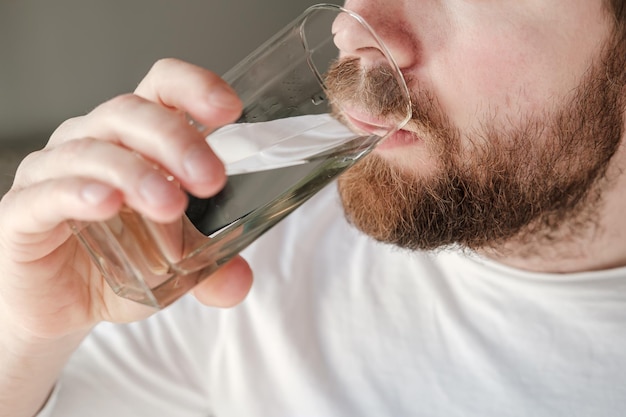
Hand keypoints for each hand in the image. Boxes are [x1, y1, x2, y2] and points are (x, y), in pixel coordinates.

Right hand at [0, 59, 252, 343]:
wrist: (60, 307)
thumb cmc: (114, 263)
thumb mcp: (175, 267)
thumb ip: (211, 268)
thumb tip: (238, 281)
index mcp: (134, 140)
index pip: (161, 89)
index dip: (194, 87)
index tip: (230, 109)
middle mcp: (92, 143)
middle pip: (130, 113)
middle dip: (176, 140)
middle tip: (211, 177)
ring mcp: (53, 173)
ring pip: (93, 151)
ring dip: (136, 173)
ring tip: (169, 204)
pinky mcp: (22, 213)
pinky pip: (49, 193)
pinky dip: (79, 193)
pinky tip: (108, 203)